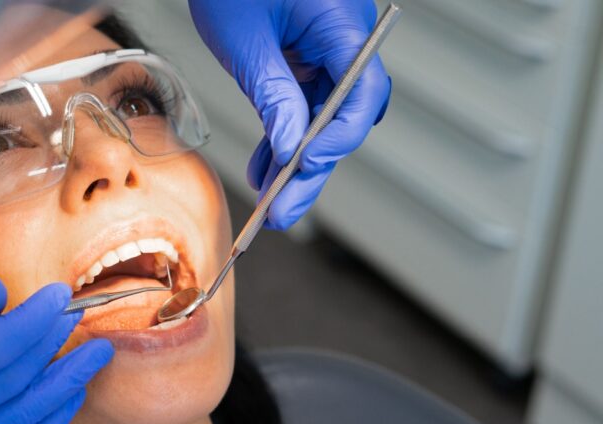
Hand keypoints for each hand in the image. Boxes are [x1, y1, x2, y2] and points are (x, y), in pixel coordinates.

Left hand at [189, 0, 391, 229]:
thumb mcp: (247, 41)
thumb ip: (273, 95)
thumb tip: (291, 150)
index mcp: (343, 26)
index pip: (361, 93)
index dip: (338, 138)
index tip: (304, 167)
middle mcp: (343, 42)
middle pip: (341, 117)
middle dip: (312, 169)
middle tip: (283, 212)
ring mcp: (324, 52)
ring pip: (320, 119)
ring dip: (293, 161)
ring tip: (268, 200)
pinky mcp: (302, 59)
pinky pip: (300, 106)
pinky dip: (281, 136)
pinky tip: (263, 168)